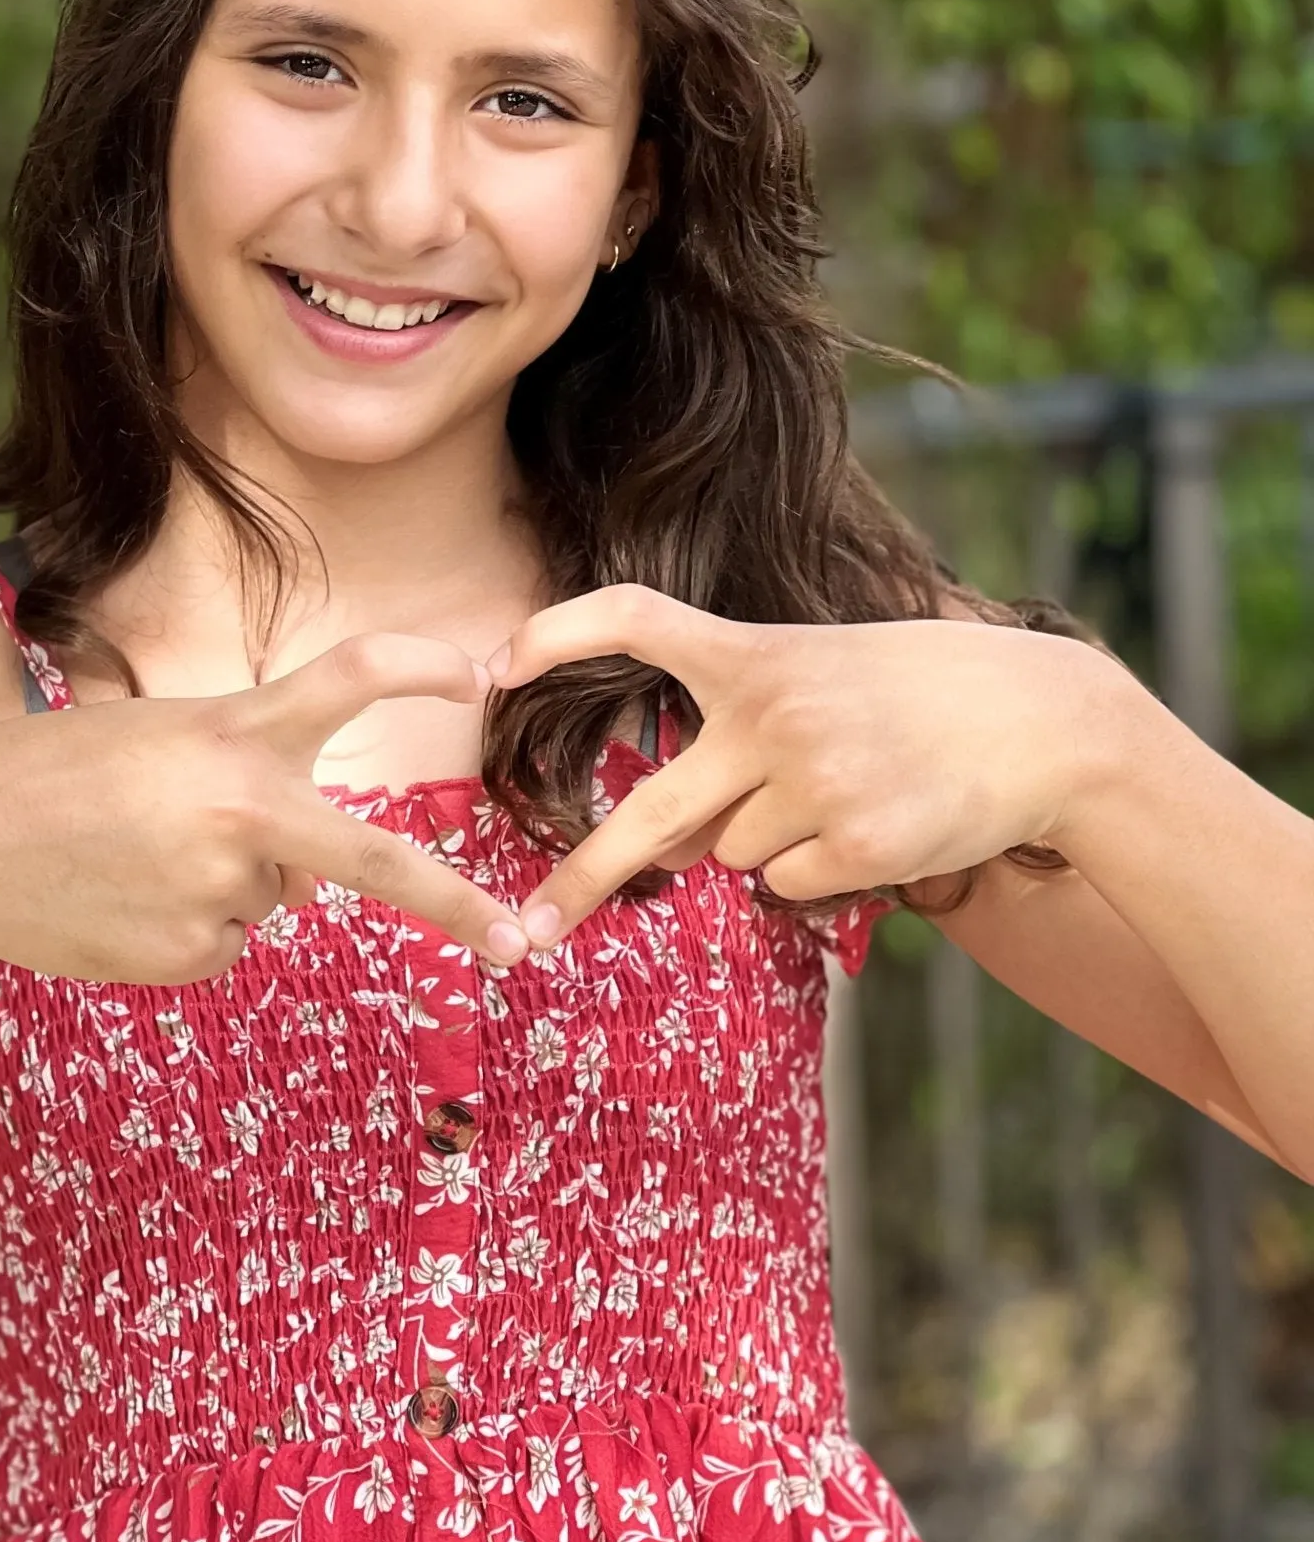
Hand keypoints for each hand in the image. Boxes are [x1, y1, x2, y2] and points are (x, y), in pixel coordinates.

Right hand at [0, 634, 530, 983]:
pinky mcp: (183, 958)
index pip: (345, 678)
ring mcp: (213, 894)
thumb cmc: (43, 771)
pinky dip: (185, 929)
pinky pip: (221, 945)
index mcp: (227, 731)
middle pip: (368, 860)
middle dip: (452, 905)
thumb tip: (298, 889)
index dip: (416, 664)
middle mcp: (237, 813)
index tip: (476, 671)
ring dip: (224, 884)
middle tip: (521, 945)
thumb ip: (243, 788)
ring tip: (126, 857)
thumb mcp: (152, 741)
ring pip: (266, 900)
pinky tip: (118, 902)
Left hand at [487, 586, 1119, 946]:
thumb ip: (733, 745)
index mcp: (755, 653)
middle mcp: (774, 715)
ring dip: (765, 841)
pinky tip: (875, 824)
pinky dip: (814, 873)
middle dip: (585, 874)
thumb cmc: (913, 693)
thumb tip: (670, 854)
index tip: (496, 666)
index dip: (559, 632)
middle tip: (533, 925)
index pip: (636, 616)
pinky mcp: (861, 844)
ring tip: (846, 788)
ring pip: (732, 855)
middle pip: (650, 812)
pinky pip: (787, 886)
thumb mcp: (816, 680)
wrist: (1043, 720)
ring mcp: (817, 782)